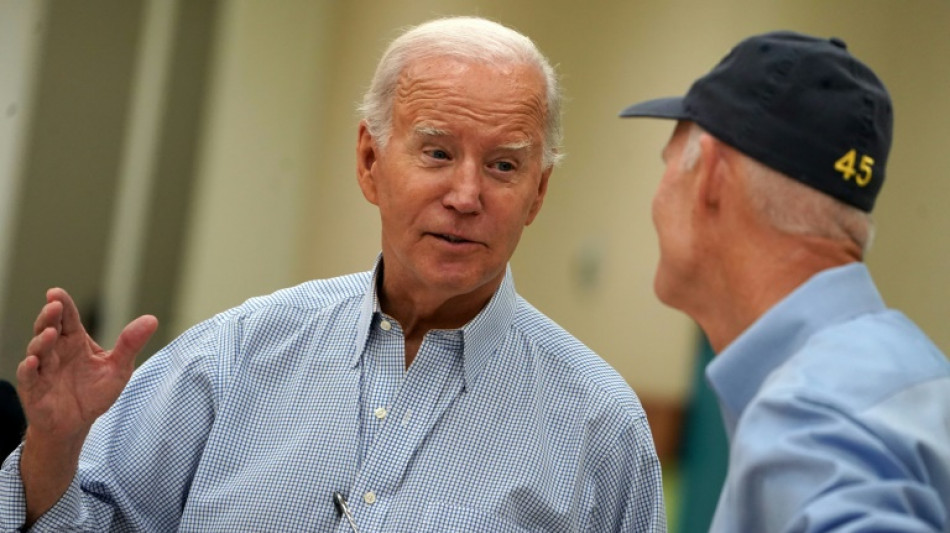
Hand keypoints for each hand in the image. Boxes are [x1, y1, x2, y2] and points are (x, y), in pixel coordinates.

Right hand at [16, 288, 157, 441]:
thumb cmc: (95, 392)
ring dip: (42, 340)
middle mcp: (56, 351)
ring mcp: (42, 369)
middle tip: (54, 305)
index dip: (63, 304)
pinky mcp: (33, 389)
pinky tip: (34, 361)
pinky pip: (28, 376)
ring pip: (37, 349)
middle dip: (49, 316)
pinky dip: (29, 368)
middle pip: (48, 328)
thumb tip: (152, 319)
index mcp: (75, 342)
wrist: (77, 424)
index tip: (56, 293)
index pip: (68, 319)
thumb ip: (131, 344)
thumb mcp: (118, 368)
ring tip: (51, 333)